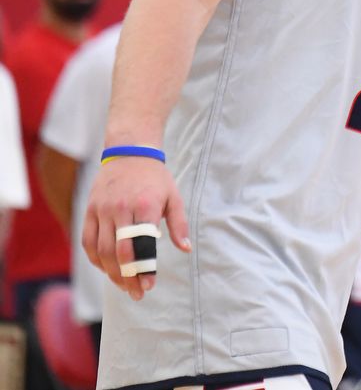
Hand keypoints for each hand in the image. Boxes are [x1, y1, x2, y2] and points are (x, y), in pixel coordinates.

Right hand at [82, 156, 190, 299]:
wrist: (130, 153)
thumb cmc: (156, 178)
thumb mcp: (174, 197)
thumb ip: (179, 224)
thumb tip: (185, 249)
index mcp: (144, 206)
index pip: (141, 245)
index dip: (143, 268)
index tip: (149, 286)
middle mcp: (120, 209)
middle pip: (118, 252)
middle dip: (127, 277)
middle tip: (136, 293)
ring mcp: (102, 210)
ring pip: (100, 250)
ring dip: (110, 273)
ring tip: (123, 286)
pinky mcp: (89, 210)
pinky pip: (87, 241)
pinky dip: (95, 259)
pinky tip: (106, 269)